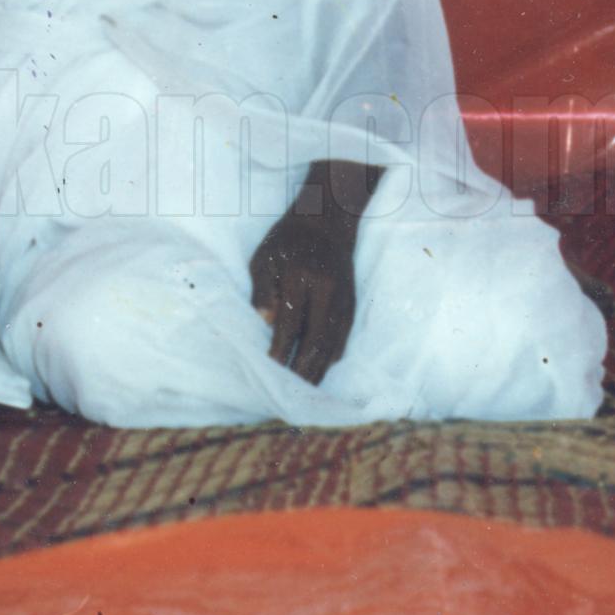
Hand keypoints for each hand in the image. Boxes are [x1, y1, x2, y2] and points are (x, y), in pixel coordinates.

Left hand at [248, 196, 360, 386]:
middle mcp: (327, 290)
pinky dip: (331, 358)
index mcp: (301, 276)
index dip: (281, 348)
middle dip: (302, 369)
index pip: (291, 322)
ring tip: (303, 390)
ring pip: (333, 343)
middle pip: (317, 340)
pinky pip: (343, 338)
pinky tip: (319, 370)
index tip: (270, 367)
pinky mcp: (352, 304)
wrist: (327, 221)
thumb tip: (264, 323)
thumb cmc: (287, 241)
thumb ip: (262, 290)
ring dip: (319, 370)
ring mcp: (343, 299)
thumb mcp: (264, 258)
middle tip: (288, 393)